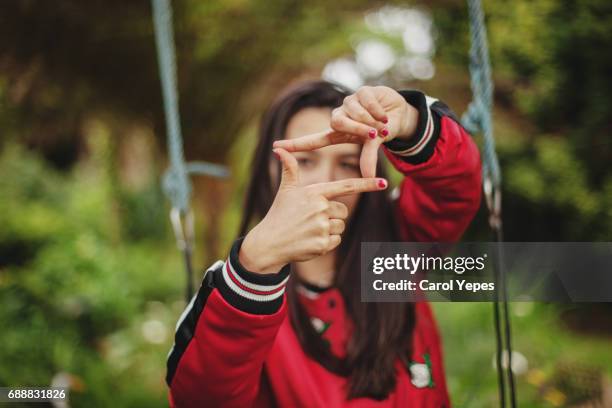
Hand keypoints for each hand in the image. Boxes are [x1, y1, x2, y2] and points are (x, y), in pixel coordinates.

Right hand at [239, 147, 387, 273]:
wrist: (269, 243)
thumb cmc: (279, 214)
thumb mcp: (285, 190)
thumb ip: (290, 170)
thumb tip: (279, 149)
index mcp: (315, 193)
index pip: (346, 186)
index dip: (367, 184)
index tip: (383, 182)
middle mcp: (320, 208)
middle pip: (343, 211)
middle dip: (332, 215)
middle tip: (311, 220)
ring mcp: (321, 227)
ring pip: (340, 226)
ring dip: (329, 229)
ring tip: (309, 230)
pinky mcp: (322, 244)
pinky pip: (336, 241)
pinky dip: (326, 242)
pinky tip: (310, 241)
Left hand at [272, 86, 418, 177]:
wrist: (399, 114)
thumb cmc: (381, 131)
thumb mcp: (374, 145)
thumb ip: (369, 158)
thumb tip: (371, 178)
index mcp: (338, 133)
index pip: (313, 140)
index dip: (295, 144)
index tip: (276, 147)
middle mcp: (340, 117)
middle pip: (337, 122)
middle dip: (357, 129)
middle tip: (374, 134)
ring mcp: (349, 102)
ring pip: (354, 112)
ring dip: (371, 120)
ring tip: (382, 124)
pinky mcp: (362, 91)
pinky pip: (367, 102)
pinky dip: (378, 111)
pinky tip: (384, 114)